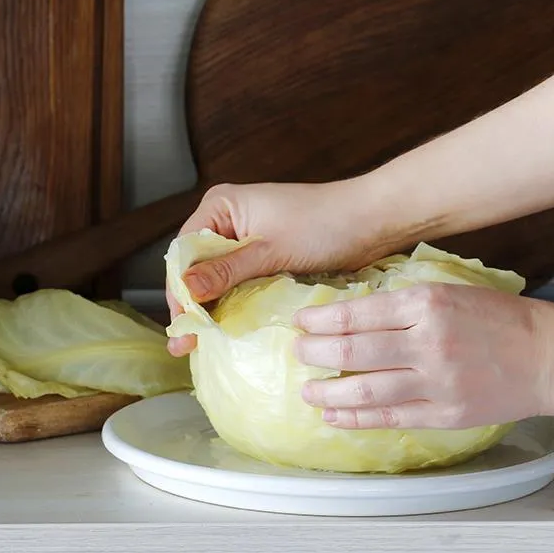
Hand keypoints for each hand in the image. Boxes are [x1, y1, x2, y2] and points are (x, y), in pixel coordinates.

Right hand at [166, 180, 403, 355]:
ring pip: (216, 280)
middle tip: (185, 343)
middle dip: (191, 305)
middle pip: (196, 268)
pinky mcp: (265, 258)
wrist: (373, 220)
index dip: (180, 290)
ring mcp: (246, 241)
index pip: (184, 252)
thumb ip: (226, 270)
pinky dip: (232, 307)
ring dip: (210, 310)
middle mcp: (228, 222)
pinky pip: (238, 285)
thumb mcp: (271, 250)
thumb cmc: (326, 224)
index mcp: (221, 207)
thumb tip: (185, 289)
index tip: (182, 325)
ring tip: (199, 345)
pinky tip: (227, 332)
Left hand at [292, 282, 553, 428]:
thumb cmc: (502, 320)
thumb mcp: (450, 292)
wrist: (553, 356)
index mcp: (427, 304)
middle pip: (352, 352)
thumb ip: (403, 304)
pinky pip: (389, 418)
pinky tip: (335, 416)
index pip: (356, 313)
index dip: (320, 320)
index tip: (301, 322)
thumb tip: (350, 314)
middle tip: (297, 352)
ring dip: (327, 392)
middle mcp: (428, 342)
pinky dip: (356, 419)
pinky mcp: (446, 413)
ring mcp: (437, 382)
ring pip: (364, 391)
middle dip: (314, 353)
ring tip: (307, 391)